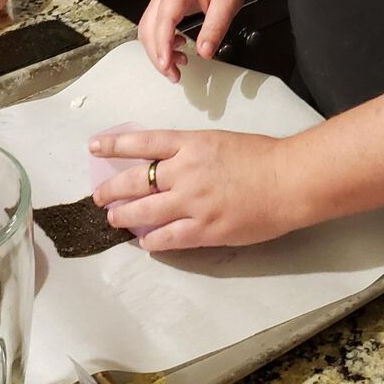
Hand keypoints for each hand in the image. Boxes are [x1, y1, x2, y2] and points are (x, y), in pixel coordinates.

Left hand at [89, 125, 295, 250]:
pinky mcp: (205, 229)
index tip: (95, 147)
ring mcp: (193, 202)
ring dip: (124, 216)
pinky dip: (152, 240)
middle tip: (99, 196)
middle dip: (112, 189)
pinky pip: (168, 238)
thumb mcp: (220, 141)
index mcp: (191, 143)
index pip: (143, 142)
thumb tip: (171, 165)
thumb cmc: (262, 156)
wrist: (288, 179)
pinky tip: (145, 242)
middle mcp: (185, 171)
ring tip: (113, 219)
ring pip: (145, 211)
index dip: (115, 144)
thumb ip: (193, 152)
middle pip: (136, 180)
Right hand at [137, 0, 253, 82]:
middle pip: (149, 28)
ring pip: (148, 28)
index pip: (163, 21)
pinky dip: (162, 41)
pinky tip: (179, 48)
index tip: (168, 66)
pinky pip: (156, 24)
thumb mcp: (229, 1)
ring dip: (158, 50)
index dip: (162, 46)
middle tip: (174, 75)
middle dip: (158, 55)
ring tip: (178, 65)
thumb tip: (204, 53)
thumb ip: (215, 27)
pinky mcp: (166, 1)